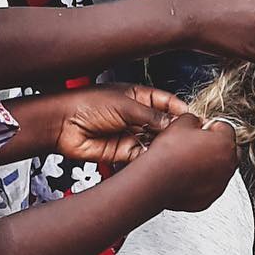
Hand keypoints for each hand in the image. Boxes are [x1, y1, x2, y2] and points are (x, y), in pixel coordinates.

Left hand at [52, 84, 188, 164]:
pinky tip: (154, 155)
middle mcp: (136, 116)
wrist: (62, 124)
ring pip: (154, 141)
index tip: (192, 118)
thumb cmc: (85, 104)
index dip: (179, 110)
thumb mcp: (124, 105)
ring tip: (170, 146)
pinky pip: (142, 156)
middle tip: (184, 136)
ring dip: (162, 145)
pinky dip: (149, 157)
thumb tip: (172, 122)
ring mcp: (130, 134)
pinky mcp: (123, 152)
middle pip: (162, 124)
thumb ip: (150, 115)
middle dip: (173, 130)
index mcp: (138, 97)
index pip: (166, 103)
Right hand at [127, 114, 237, 214]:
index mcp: (224, 144)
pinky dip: (203, 180)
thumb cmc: (168, 154)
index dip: (212, 126)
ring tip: (190, 161)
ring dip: (211, 164)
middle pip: (229, 150)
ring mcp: (220, 184)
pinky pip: (211, 185)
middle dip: (217, 146)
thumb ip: (195, 120)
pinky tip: (188, 175)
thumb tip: (196, 123)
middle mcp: (227, 165)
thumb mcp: (181, 124)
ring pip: (221, 169)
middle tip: (199, 144)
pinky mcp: (209, 198)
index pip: (226, 128)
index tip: (203, 128)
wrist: (155, 179)